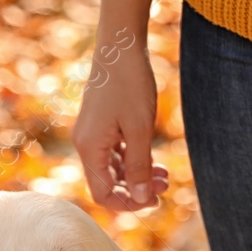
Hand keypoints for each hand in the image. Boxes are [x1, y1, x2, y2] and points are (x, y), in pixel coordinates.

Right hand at [71, 33, 168, 210]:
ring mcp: (92, 135)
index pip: (103, 194)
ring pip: (113, 170)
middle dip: (137, 190)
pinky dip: (133, 161)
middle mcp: (86, 145)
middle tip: (165, 186)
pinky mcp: (100, 126)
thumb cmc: (129, 84)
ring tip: (164, 174)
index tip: (153, 201)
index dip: (127, 204)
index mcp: (90, 149)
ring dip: (138, 176)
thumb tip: (142, 199)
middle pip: (107, 184)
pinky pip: (114, 154)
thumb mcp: (140, 129)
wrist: (120, 46)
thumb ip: (139, 167)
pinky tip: (152, 159)